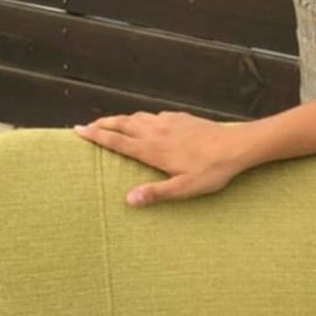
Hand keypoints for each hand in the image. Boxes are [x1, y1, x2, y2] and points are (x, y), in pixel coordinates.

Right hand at [74, 111, 243, 205]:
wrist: (235, 146)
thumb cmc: (211, 171)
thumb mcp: (184, 188)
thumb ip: (156, 193)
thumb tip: (129, 200)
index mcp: (152, 150)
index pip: (118, 141)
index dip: (97, 136)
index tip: (79, 130)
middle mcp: (156, 132)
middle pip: (122, 124)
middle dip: (103, 124)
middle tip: (87, 125)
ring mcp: (169, 122)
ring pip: (137, 117)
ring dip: (121, 119)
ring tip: (111, 122)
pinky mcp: (181, 118)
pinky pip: (155, 115)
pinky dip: (143, 117)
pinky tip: (146, 121)